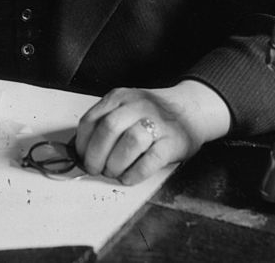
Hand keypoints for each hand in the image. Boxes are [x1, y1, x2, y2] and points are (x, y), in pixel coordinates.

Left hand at [75, 80, 231, 184]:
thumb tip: (83, 151)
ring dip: (116, 163)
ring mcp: (158, 122)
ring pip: (130, 142)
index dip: (82, 143)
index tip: (82, 157)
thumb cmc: (154, 113)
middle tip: (95, 169)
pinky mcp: (173, 141)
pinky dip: (135, 173)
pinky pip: (151, 160)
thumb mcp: (127, 106)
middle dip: (96, 155)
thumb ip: (106, 121)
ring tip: (113, 172)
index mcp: (121, 97)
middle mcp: (138, 105)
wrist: (193, 109)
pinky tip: (129, 177)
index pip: (91, 119)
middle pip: (108, 129)